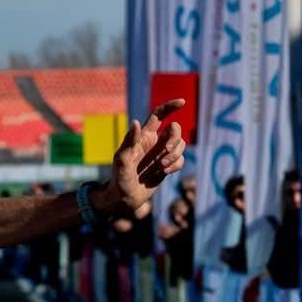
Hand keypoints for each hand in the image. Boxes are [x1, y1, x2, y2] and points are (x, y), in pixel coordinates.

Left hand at [97, 101, 186, 219]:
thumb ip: (129, 142)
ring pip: (181, 145)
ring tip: (161, 168)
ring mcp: (161, 154)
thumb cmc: (119, 178)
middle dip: (175, 139)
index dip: (170, 106)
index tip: (183, 102)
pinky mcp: (167, 166)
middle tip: (165, 152)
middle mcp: (154, 143)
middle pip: (175, 129)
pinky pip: (180, 160)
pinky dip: (176, 165)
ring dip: (174, 155)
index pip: (159, 115)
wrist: (123, 198)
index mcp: (143, 137)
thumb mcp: (122, 160)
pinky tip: (164, 173)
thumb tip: (136, 122)